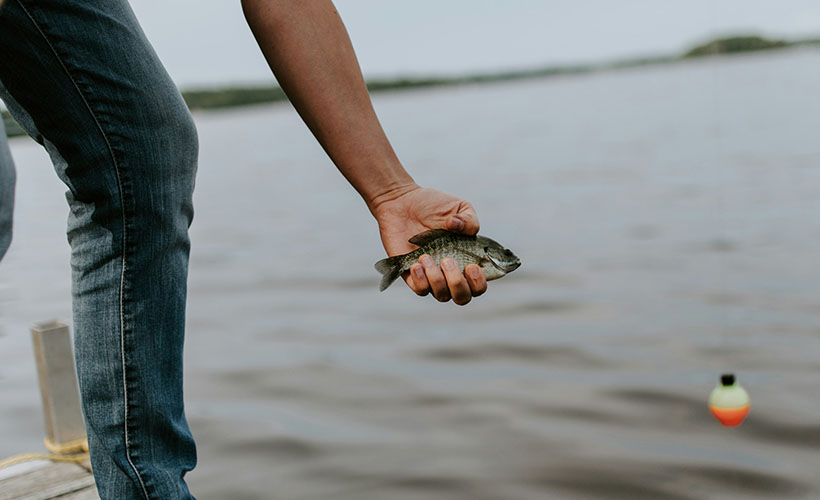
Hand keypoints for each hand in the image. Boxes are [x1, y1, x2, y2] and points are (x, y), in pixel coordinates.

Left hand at [372, 185, 486, 304]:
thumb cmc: (434, 205)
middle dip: (457, 283)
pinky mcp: (411, 275)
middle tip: (447, 260)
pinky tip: (417, 262)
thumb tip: (457, 227)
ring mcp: (431, 276)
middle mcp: (450, 273)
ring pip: (441, 295)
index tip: (472, 266)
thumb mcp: (460, 207)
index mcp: (467, 260)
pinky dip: (421, 280)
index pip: (478, 286)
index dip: (478, 283)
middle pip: (462, 297)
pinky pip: (420, 290)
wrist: (403, 202)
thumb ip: (470, 220)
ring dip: (436, 279)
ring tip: (426, 256)